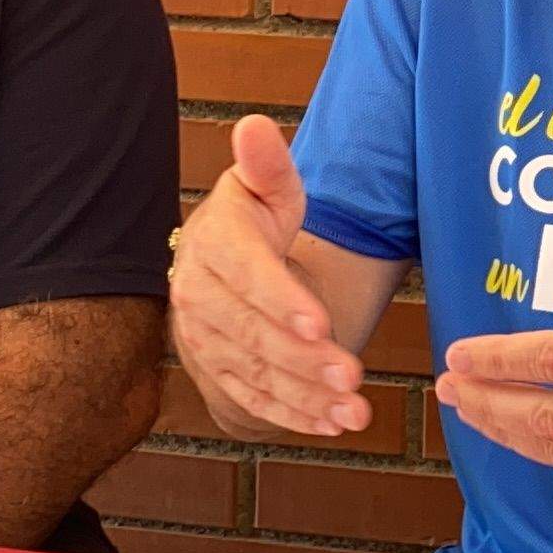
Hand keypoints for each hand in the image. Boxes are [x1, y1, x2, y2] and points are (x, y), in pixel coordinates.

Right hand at [168, 116, 370, 437]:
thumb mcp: (266, 188)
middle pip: (250, 333)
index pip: (246, 274)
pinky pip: (251, 399)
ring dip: (304, 397)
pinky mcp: (216, 372)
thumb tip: (255, 126)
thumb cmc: (255, 220)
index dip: (280, 300)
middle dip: (302, 358)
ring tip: (354, 411)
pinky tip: (330, 426)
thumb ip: (268, 164)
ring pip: (253, 372)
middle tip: (351, 375)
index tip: (319, 322)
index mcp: (215, 243)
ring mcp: (204, 339)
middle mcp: (198, 295)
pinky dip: (291, 416)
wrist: (222, 263)